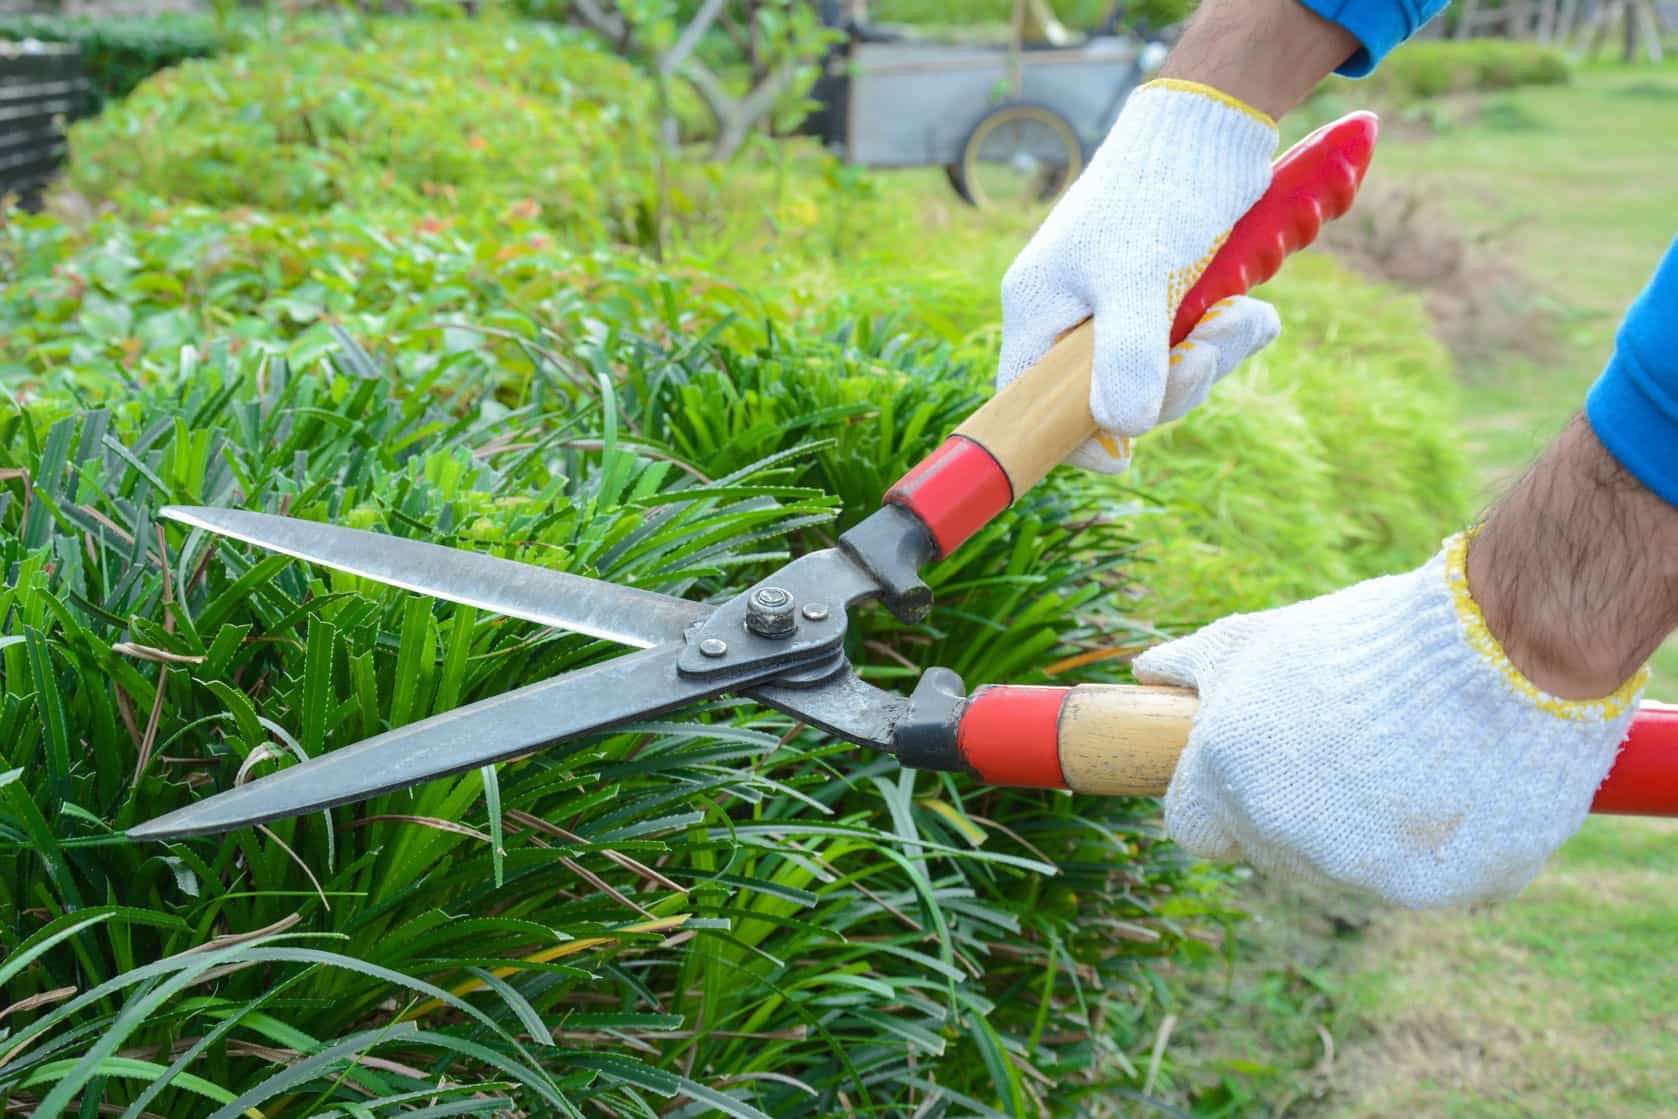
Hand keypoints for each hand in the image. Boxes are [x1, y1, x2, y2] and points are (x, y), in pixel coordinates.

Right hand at [998, 79, 1278, 473]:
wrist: (1211, 129)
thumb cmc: (1159, 194)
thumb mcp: (1140, 278)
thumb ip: (1126, 357)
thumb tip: (1123, 431)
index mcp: (1039, 312)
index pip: (1030, 404)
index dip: (1071, 436)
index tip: (1124, 449)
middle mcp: (1072, 318)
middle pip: (1111, 399)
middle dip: (1173, 384)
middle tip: (1208, 348)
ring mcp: (1120, 311)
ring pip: (1163, 376)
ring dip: (1214, 354)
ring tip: (1244, 313)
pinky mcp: (1166, 300)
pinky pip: (1194, 347)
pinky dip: (1229, 335)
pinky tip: (1251, 309)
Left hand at [1134, 531, 1646, 907]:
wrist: (1499, 647)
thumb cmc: (1362, 637)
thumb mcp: (1257, 637)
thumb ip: (1190, 666)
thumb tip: (1141, 673)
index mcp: (1227, 778)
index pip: (1192, 830)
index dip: (1219, 800)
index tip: (1254, 772)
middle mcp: (1283, 836)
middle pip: (1269, 852)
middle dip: (1294, 812)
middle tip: (1344, 750)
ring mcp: (1361, 871)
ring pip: (1343, 872)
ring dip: (1361, 832)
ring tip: (1405, 759)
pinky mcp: (1439, 892)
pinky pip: (1420, 883)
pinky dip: (1433, 848)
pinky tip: (1454, 785)